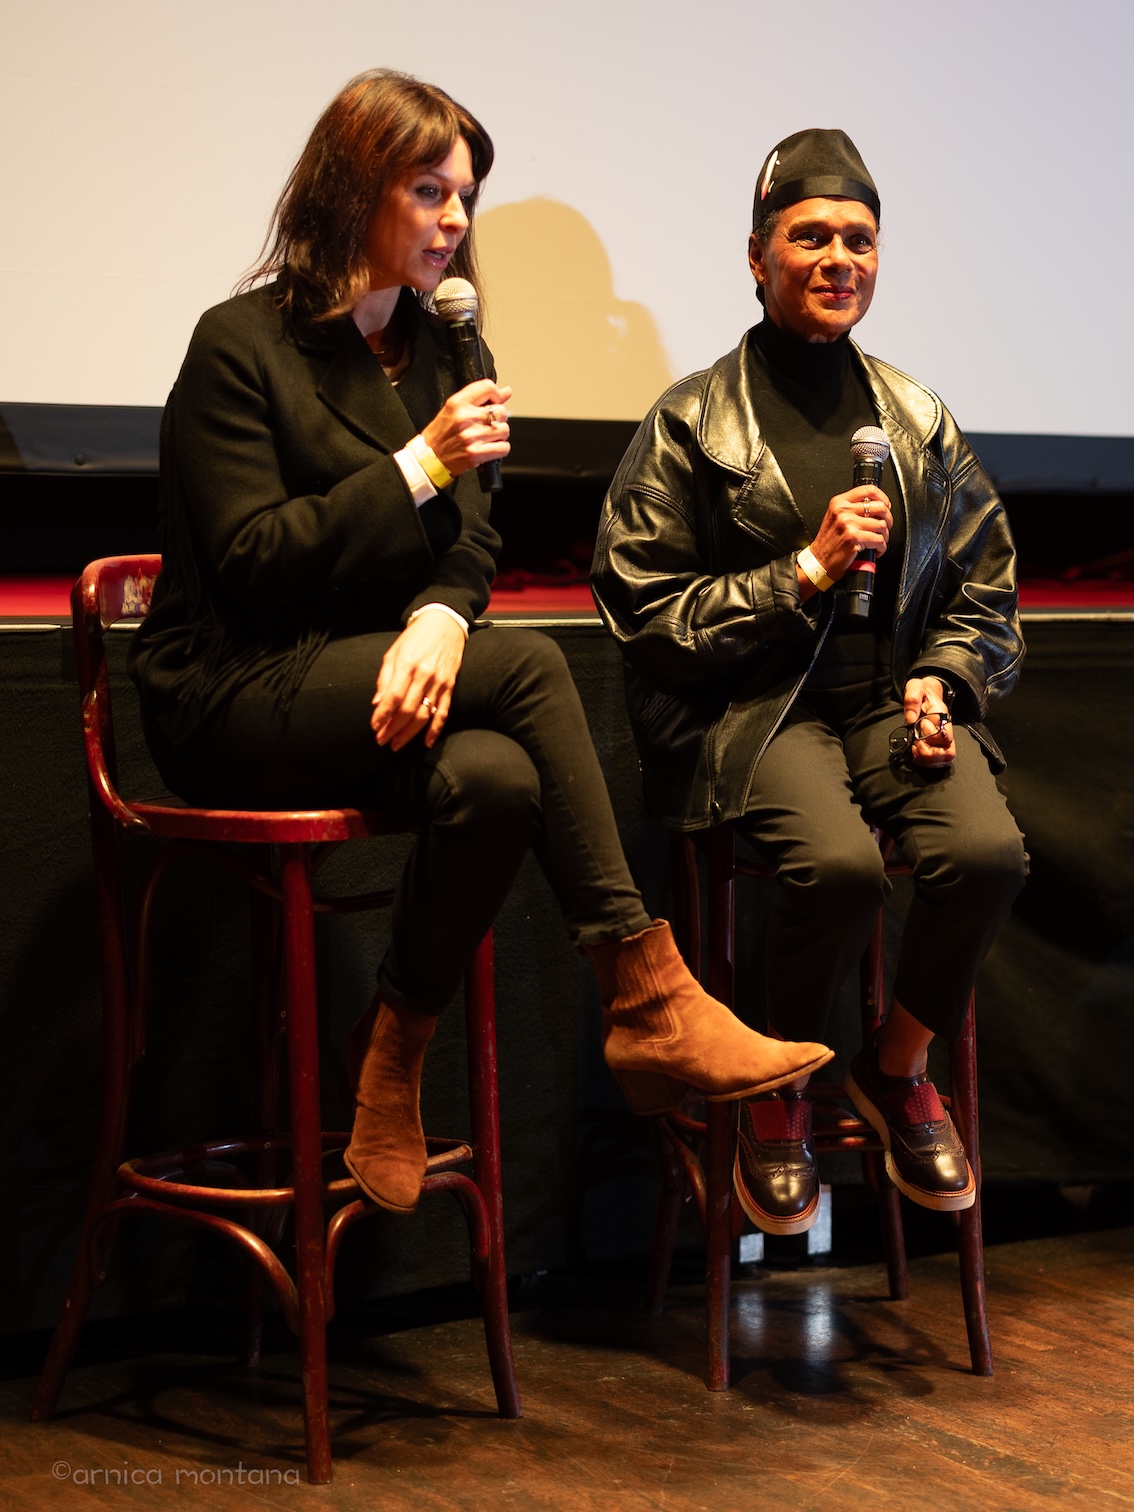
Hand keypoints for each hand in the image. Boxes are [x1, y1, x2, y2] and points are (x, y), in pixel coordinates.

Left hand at [370, 610, 466, 750]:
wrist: (445, 623)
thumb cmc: (415, 637)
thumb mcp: (394, 652)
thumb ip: (385, 678)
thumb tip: (377, 703)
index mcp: (407, 665)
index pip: (393, 697)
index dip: (382, 715)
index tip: (374, 727)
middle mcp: (424, 675)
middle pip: (407, 710)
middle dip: (393, 729)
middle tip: (382, 740)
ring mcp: (439, 682)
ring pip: (424, 715)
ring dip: (409, 733)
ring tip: (397, 744)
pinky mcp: (450, 686)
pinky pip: (443, 712)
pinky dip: (435, 729)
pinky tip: (426, 742)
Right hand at [421, 380, 512, 477]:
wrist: (428, 459)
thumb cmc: (440, 435)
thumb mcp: (453, 410)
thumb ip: (479, 399)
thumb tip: (506, 392)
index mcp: (457, 403)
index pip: (488, 387)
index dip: (497, 394)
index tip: (495, 402)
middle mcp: (465, 418)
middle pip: (501, 411)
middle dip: (498, 419)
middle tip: (486, 425)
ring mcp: (471, 436)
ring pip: (505, 430)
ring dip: (499, 435)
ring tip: (486, 438)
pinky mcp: (476, 453)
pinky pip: (503, 447)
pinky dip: (500, 449)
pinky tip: (489, 448)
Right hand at [797, 486, 892, 598]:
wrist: (819, 561)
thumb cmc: (829, 542)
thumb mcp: (836, 517)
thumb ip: (852, 508)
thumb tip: (878, 505)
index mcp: (839, 503)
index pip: (869, 490)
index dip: (883, 498)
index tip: (886, 506)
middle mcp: (843, 511)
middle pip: (880, 507)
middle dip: (888, 519)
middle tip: (884, 527)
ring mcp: (848, 525)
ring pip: (882, 525)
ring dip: (884, 536)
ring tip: (878, 541)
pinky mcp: (854, 539)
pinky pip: (879, 540)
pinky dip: (881, 548)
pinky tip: (875, 550)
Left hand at [903, 676, 955, 767]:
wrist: (926, 693)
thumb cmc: (921, 691)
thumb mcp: (915, 687)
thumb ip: (912, 699)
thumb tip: (911, 719)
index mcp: (942, 717)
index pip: (945, 736)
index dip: (930, 735)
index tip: (920, 724)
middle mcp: (946, 732)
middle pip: (948, 754)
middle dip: (928, 753)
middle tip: (916, 742)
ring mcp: (943, 742)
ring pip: (944, 761)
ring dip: (926, 759)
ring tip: (915, 747)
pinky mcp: (936, 747)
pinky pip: (935, 763)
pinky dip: (923, 761)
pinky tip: (915, 750)